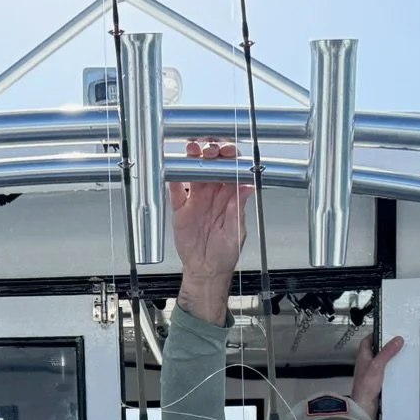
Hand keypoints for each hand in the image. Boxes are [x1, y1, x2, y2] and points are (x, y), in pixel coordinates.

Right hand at [169, 140, 249, 323]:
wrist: (205, 270)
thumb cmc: (224, 253)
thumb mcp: (236, 231)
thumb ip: (238, 208)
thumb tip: (248, 187)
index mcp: (230, 196)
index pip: (230, 169)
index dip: (229, 156)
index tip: (228, 151)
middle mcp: (213, 193)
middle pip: (211, 165)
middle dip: (210, 151)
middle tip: (208, 148)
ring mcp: (196, 199)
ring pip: (193, 172)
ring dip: (192, 159)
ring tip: (191, 151)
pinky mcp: (181, 208)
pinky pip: (175, 191)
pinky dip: (173, 179)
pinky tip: (172, 170)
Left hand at [350, 334, 404, 419]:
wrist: (364, 407)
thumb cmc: (364, 389)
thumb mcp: (377, 365)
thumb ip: (387, 352)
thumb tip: (396, 340)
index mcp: (363, 357)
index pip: (367, 341)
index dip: (375, 334)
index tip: (384, 331)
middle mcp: (366, 365)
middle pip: (375, 351)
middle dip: (385, 346)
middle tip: (395, 342)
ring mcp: (371, 375)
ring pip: (381, 362)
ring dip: (389, 359)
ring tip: (398, 355)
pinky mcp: (376, 384)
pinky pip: (385, 374)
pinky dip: (391, 371)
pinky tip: (397, 372)